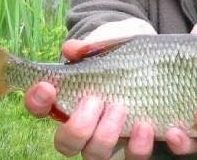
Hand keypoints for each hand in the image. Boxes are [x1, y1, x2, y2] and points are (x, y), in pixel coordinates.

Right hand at [25, 19, 157, 158]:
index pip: (41, 107)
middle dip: (78, 125)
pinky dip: (143, 146)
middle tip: (96, 100)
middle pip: (67, 143)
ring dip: (106, 136)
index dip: (36, 101)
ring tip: (122, 109)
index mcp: (72, 98)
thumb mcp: (111, 47)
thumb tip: (72, 49)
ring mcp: (111, 140)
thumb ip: (92, 47)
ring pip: (96, 156)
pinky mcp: (138, 146)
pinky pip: (135, 158)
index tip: (48, 86)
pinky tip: (160, 128)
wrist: (160, 63)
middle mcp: (86, 126)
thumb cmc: (126, 56)